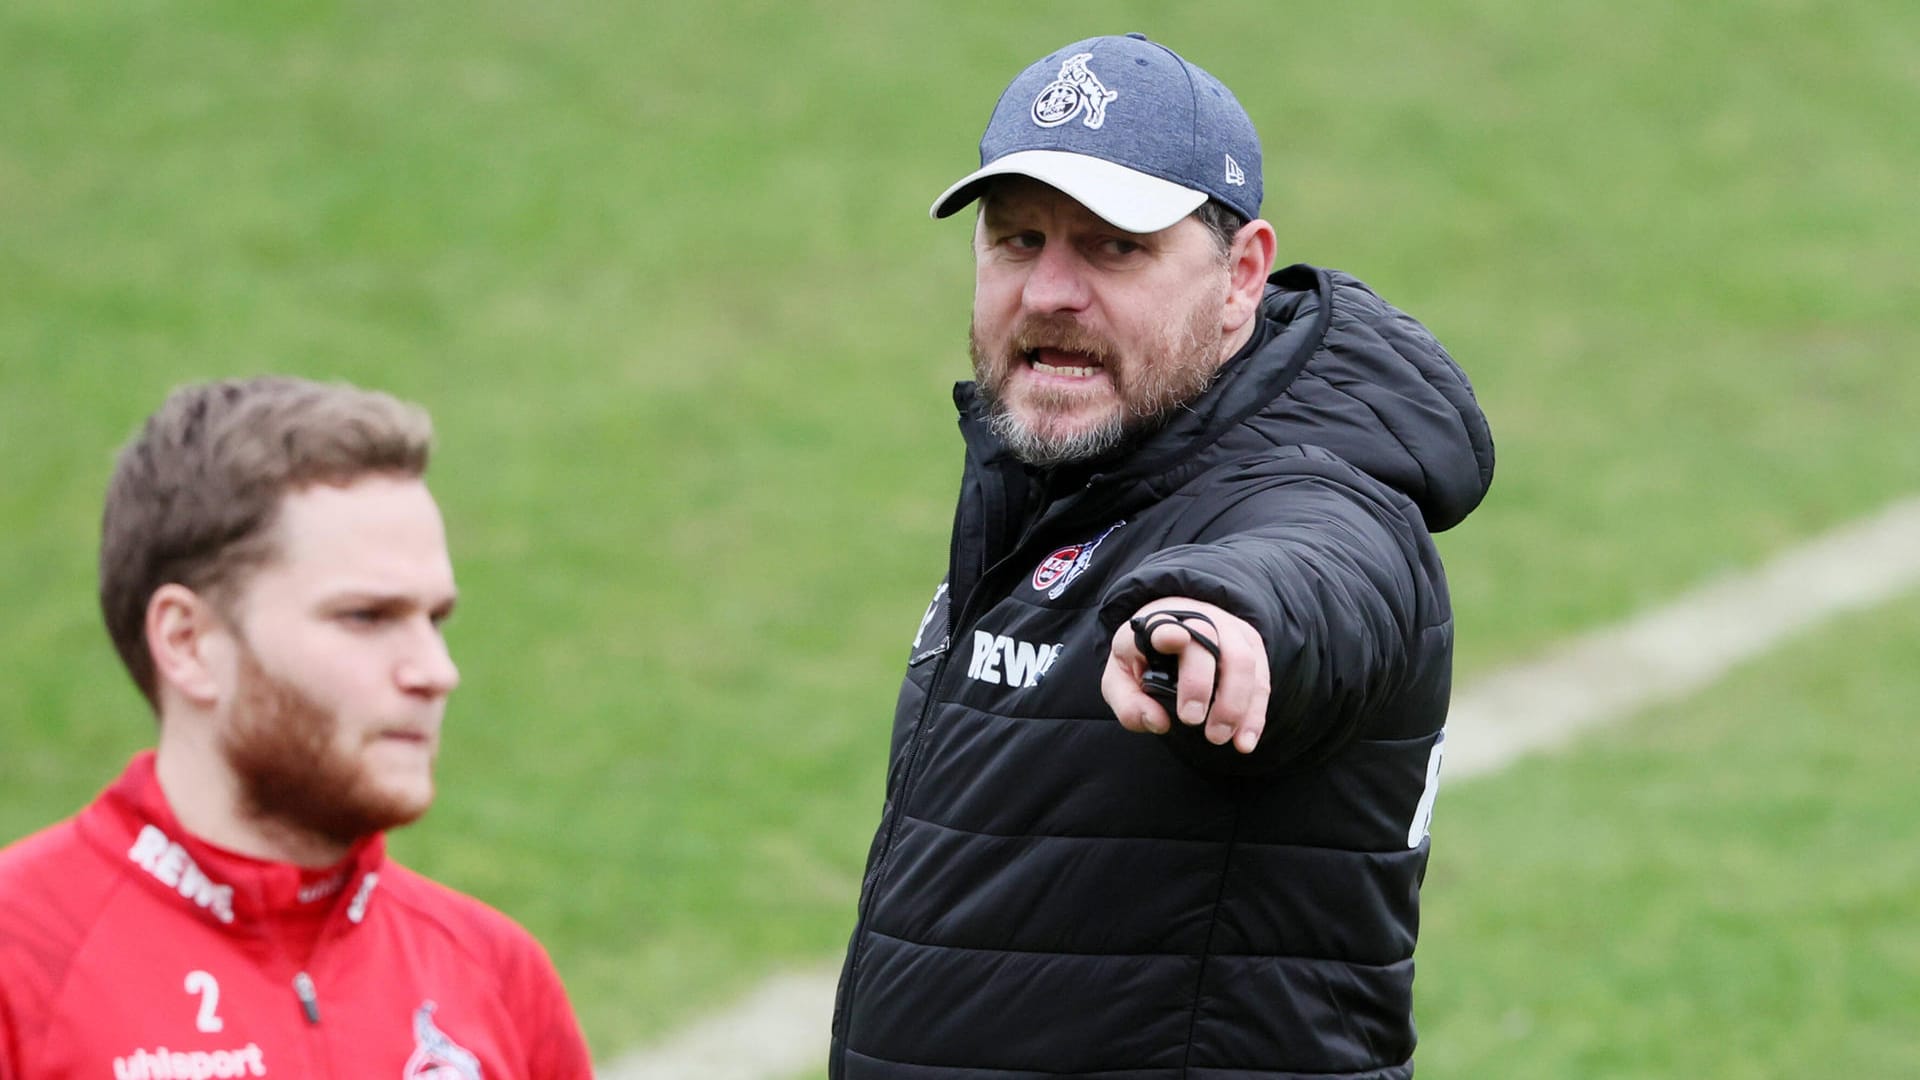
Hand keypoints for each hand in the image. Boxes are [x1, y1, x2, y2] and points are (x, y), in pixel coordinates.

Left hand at [1102, 598, 1270, 753]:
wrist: (1176, 628)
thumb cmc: (1144, 660)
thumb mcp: (1120, 679)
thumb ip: (1128, 703)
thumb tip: (1158, 722)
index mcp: (1156, 625)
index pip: (1163, 623)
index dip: (1169, 632)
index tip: (1173, 639)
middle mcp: (1196, 621)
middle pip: (1206, 642)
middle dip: (1200, 682)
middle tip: (1191, 720)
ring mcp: (1229, 631)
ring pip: (1241, 661)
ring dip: (1233, 703)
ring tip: (1218, 737)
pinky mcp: (1251, 646)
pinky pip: (1260, 680)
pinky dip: (1254, 714)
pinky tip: (1244, 742)